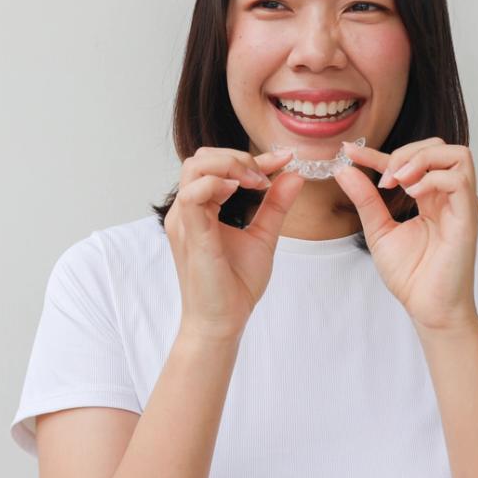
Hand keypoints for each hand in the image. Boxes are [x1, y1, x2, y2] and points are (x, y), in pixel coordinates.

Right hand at [164, 147, 304, 341]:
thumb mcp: (263, 236)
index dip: (253, 157)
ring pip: (195, 168)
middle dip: (237, 156)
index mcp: (201, 208)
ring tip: (255, 182)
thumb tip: (293, 175)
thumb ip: (275, 205)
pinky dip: (217, 184)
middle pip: (201, 158)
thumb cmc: (235, 285)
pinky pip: (193, 195)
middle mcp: (187, 210)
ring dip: (229, 165)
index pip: (219, 166)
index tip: (284, 159)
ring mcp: (184, 220)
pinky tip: (238, 191)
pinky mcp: (190, 234)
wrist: (222, 321)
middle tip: (265, 174)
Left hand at [333, 137, 477, 332]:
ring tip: (397, 182)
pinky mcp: (468, 217)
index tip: (349, 152)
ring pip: (458, 155)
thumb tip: (344, 169)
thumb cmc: (411, 275)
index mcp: (430, 197)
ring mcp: (462, 205)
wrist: (428, 308)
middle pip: (441, 147)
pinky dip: (431, 179)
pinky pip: (458, 181)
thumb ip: (365, 199)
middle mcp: (449, 196)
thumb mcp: (378, 230)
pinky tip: (411, 195)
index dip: (377, 152)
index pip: (408, 161)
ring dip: (422, 160)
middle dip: (407, 152)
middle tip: (384, 177)